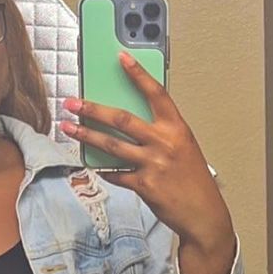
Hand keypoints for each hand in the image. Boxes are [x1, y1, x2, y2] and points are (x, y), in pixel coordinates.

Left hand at [60, 52, 234, 258]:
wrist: (203, 214)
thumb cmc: (194, 182)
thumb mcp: (184, 149)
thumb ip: (161, 134)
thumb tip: (130, 124)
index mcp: (177, 129)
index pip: (156, 93)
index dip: (138, 74)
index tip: (121, 58)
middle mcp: (164, 143)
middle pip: (122, 119)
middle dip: (93, 109)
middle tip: (73, 103)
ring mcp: (153, 164)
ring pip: (111, 145)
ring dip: (87, 136)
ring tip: (70, 128)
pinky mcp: (143, 185)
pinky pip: (116, 174)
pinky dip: (104, 170)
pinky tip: (94, 165)